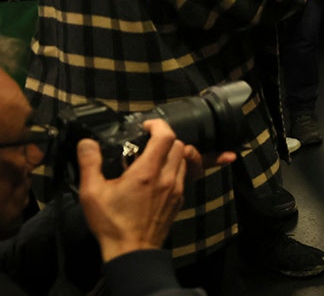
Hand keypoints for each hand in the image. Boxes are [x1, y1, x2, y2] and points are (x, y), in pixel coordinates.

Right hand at [76, 120, 194, 261]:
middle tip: (147, 143)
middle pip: (178, 144)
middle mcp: (167, 177)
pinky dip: (175, 168)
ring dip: (171, 153)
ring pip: (183, 159)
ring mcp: (176, 189)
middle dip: (164, 138)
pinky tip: (158, 177)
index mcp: (147, 172)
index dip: (158, 125)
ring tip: (152, 159)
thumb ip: (90, 163)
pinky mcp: (179, 199)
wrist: (132, 251)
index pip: (166, 135)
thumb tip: (87, 142)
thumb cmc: (111, 223)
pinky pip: (184, 175)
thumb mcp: (92, 193)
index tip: (145, 127)